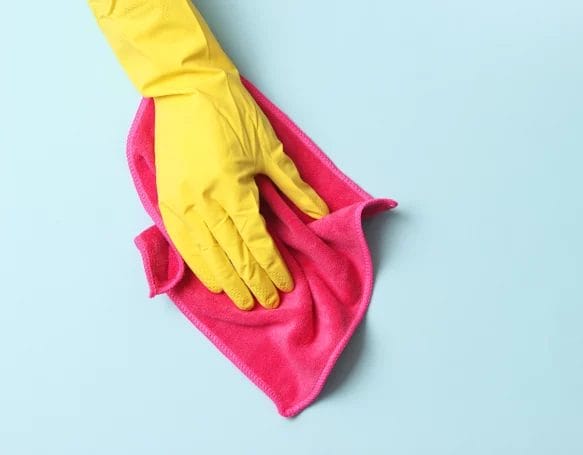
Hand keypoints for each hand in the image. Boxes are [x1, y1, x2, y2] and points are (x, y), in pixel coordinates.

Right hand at [155, 73, 327, 309]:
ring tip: (242, 301)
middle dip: (252, 281)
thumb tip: (319, 213)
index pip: (255, 241)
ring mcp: (182, 202)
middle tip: (267, 302)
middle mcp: (204, 202)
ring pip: (206, 254)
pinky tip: (210, 280)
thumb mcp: (269, 149)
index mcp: (231, 189)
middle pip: (232, 254)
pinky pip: (183, 241)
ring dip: (226, 281)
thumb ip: (294, 187)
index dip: (271, 266)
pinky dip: (197, 264)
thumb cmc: (231, 114)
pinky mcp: (168, 199)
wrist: (187, 89)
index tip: (285, 284)